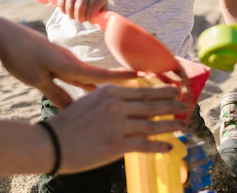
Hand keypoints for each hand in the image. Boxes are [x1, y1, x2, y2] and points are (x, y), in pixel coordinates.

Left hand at [0, 17, 137, 107]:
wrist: (4, 34)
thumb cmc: (19, 56)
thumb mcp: (36, 79)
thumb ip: (56, 94)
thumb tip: (73, 109)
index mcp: (68, 65)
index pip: (100, 75)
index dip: (121, 77)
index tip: (142, 75)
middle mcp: (70, 61)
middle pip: (96, 76)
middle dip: (115, 82)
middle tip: (136, 87)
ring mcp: (63, 60)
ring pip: (85, 76)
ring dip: (98, 85)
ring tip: (115, 94)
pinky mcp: (55, 60)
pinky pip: (75, 74)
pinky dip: (84, 82)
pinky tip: (86, 89)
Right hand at [49, 83, 185, 173]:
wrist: (51, 143)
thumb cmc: (68, 123)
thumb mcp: (91, 100)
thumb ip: (111, 98)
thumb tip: (130, 98)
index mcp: (111, 92)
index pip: (144, 91)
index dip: (163, 92)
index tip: (175, 91)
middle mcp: (117, 105)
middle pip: (152, 105)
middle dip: (171, 105)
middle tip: (185, 105)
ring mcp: (118, 125)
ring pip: (152, 123)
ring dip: (171, 124)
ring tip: (182, 124)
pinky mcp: (117, 145)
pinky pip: (144, 144)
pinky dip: (159, 146)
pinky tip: (169, 147)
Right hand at [57, 0, 107, 22]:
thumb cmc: (92, 3)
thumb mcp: (99, 10)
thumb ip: (101, 20)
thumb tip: (104, 30)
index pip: (93, 6)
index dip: (89, 17)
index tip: (89, 20)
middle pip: (80, 6)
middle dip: (79, 17)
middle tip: (80, 19)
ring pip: (70, 5)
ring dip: (71, 14)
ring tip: (74, 14)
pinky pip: (62, 2)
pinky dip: (63, 10)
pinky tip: (67, 9)